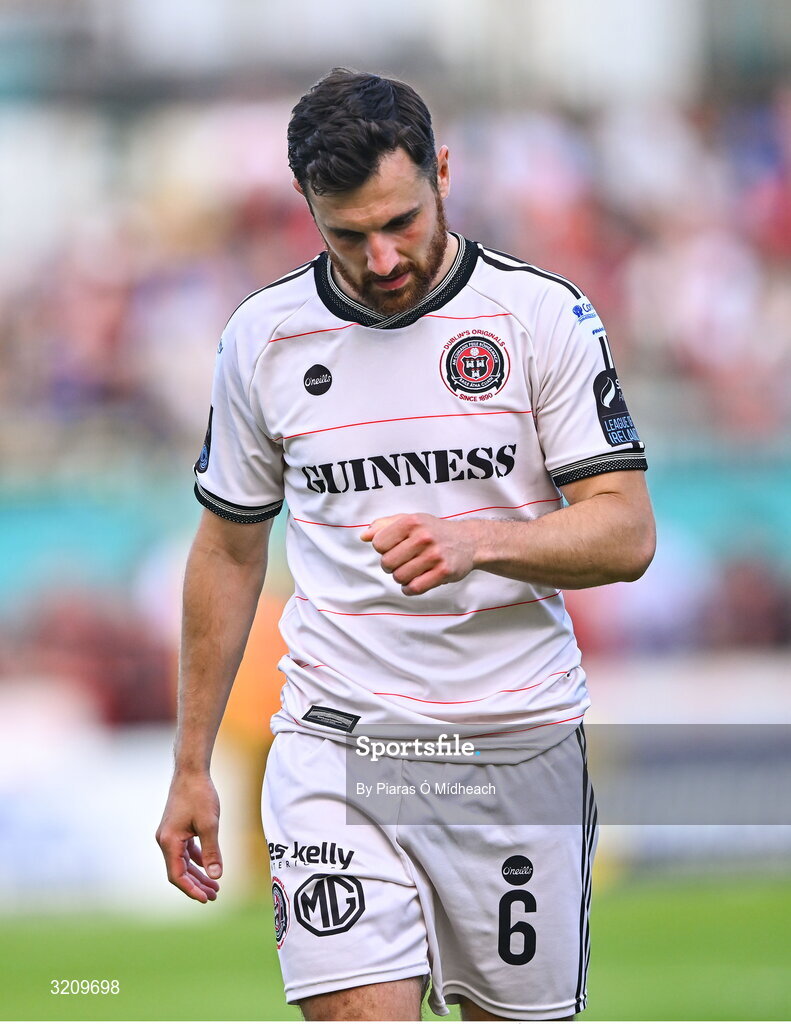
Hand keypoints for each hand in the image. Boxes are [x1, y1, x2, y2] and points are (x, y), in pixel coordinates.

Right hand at [156, 772, 221, 902]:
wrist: (191, 772)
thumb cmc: (200, 795)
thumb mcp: (209, 824)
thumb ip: (211, 851)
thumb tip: (216, 875)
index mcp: (169, 842)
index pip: (177, 875)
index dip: (191, 890)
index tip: (206, 899)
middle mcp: (165, 841)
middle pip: (179, 871)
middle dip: (196, 885)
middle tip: (214, 896)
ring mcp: (169, 835)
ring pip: (183, 862)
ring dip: (197, 874)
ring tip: (214, 886)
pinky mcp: (176, 829)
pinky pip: (185, 851)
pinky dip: (196, 860)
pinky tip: (208, 866)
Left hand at [360, 513, 478, 595]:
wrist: (468, 541)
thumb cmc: (434, 531)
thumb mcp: (410, 520)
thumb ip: (384, 525)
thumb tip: (364, 536)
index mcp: (412, 522)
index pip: (378, 543)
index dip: (382, 549)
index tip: (393, 548)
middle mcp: (423, 537)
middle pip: (387, 563)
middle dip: (390, 566)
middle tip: (400, 562)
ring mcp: (434, 555)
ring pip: (400, 577)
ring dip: (401, 577)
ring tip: (410, 570)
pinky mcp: (443, 572)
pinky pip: (415, 588)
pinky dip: (409, 589)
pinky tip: (413, 582)